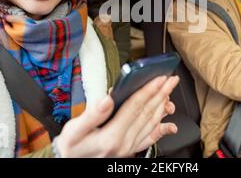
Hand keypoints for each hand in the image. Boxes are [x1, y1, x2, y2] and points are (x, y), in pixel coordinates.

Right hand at [55, 75, 179, 156]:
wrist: (70, 163)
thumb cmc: (71, 147)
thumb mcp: (73, 130)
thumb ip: (91, 114)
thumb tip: (107, 99)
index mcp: (111, 136)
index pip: (135, 107)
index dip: (148, 90)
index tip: (159, 78)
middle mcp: (124, 144)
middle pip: (147, 113)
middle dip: (161, 94)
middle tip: (170, 79)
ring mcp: (129, 148)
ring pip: (152, 124)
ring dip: (163, 106)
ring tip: (170, 92)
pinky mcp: (130, 150)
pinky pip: (150, 139)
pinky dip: (162, 130)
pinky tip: (170, 124)